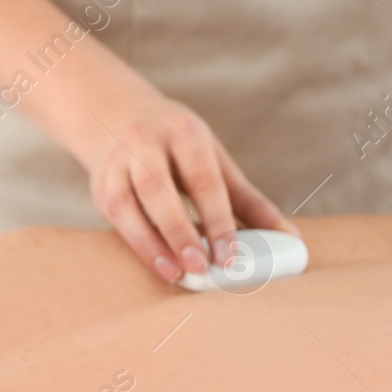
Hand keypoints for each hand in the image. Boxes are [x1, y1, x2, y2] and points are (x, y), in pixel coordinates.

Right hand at [82, 92, 296, 284]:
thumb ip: (248, 202)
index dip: (217, 220)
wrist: (118, 117)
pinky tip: (158, 263)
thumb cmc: (180, 148)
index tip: (230, 256)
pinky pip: (116, 218)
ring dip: (151, 243)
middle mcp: (145, 142)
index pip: (202, 179)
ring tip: (176, 274)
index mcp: (183, 131)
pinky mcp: (101, 187)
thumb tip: (290, 238)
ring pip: (128, 205)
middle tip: (200, 266)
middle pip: (158, 189)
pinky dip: (137, 243)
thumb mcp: (215, 161)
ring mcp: (117, 163)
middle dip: (179, 231)